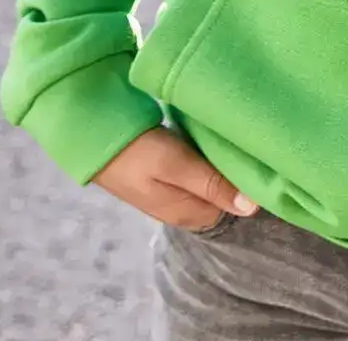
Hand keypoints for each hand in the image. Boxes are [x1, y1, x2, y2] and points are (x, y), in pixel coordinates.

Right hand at [91, 125, 259, 231]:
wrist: (93, 139)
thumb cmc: (136, 152)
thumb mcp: (175, 165)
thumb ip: (212, 184)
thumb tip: (252, 206)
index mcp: (189, 213)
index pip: (233, 204)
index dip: (244, 180)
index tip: (254, 152)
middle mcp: (183, 208)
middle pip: (221, 192)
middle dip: (232, 170)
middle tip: (241, 138)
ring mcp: (171, 194)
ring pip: (208, 180)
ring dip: (217, 161)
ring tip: (226, 135)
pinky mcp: (162, 178)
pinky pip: (194, 170)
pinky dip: (202, 155)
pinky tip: (204, 137)